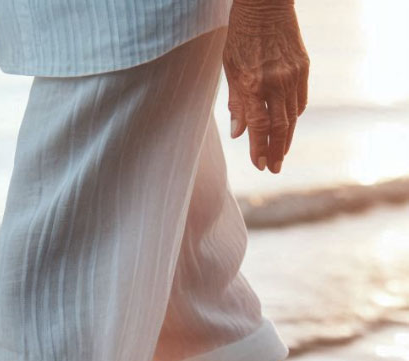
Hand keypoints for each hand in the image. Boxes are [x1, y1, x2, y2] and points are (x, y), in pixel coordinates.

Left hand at [223, 1, 309, 172]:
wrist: (266, 4)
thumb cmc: (241, 35)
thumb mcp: (230, 68)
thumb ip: (235, 102)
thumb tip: (238, 133)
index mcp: (253, 85)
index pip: (258, 128)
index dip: (259, 149)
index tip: (258, 165)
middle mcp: (275, 83)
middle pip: (279, 128)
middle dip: (275, 152)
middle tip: (272, 169)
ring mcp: (293, 75)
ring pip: (292, 117)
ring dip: (285, 139)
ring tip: (280, 155)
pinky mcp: (303, 67)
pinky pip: (300, 100)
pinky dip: (293, 117)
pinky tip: (287, 128)